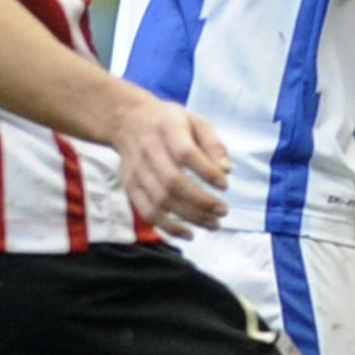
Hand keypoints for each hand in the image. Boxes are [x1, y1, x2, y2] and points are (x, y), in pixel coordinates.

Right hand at [114, 92, 228, 236]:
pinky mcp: (130, 186)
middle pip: (173, 182)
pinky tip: (189, 233)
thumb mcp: (195, 121)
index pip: (186, 154)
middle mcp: (149, 151)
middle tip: (223, 210)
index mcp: (167, 129)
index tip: (225, 185)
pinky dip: (168, 227)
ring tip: (213, 224)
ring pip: (161, 200)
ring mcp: (137, 171)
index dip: (206, 172)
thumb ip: (213, 144)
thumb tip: (227, 170)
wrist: (127, 121)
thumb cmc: (168, 122)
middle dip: (201, 201)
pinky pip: (147, 212)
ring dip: (190, 217)